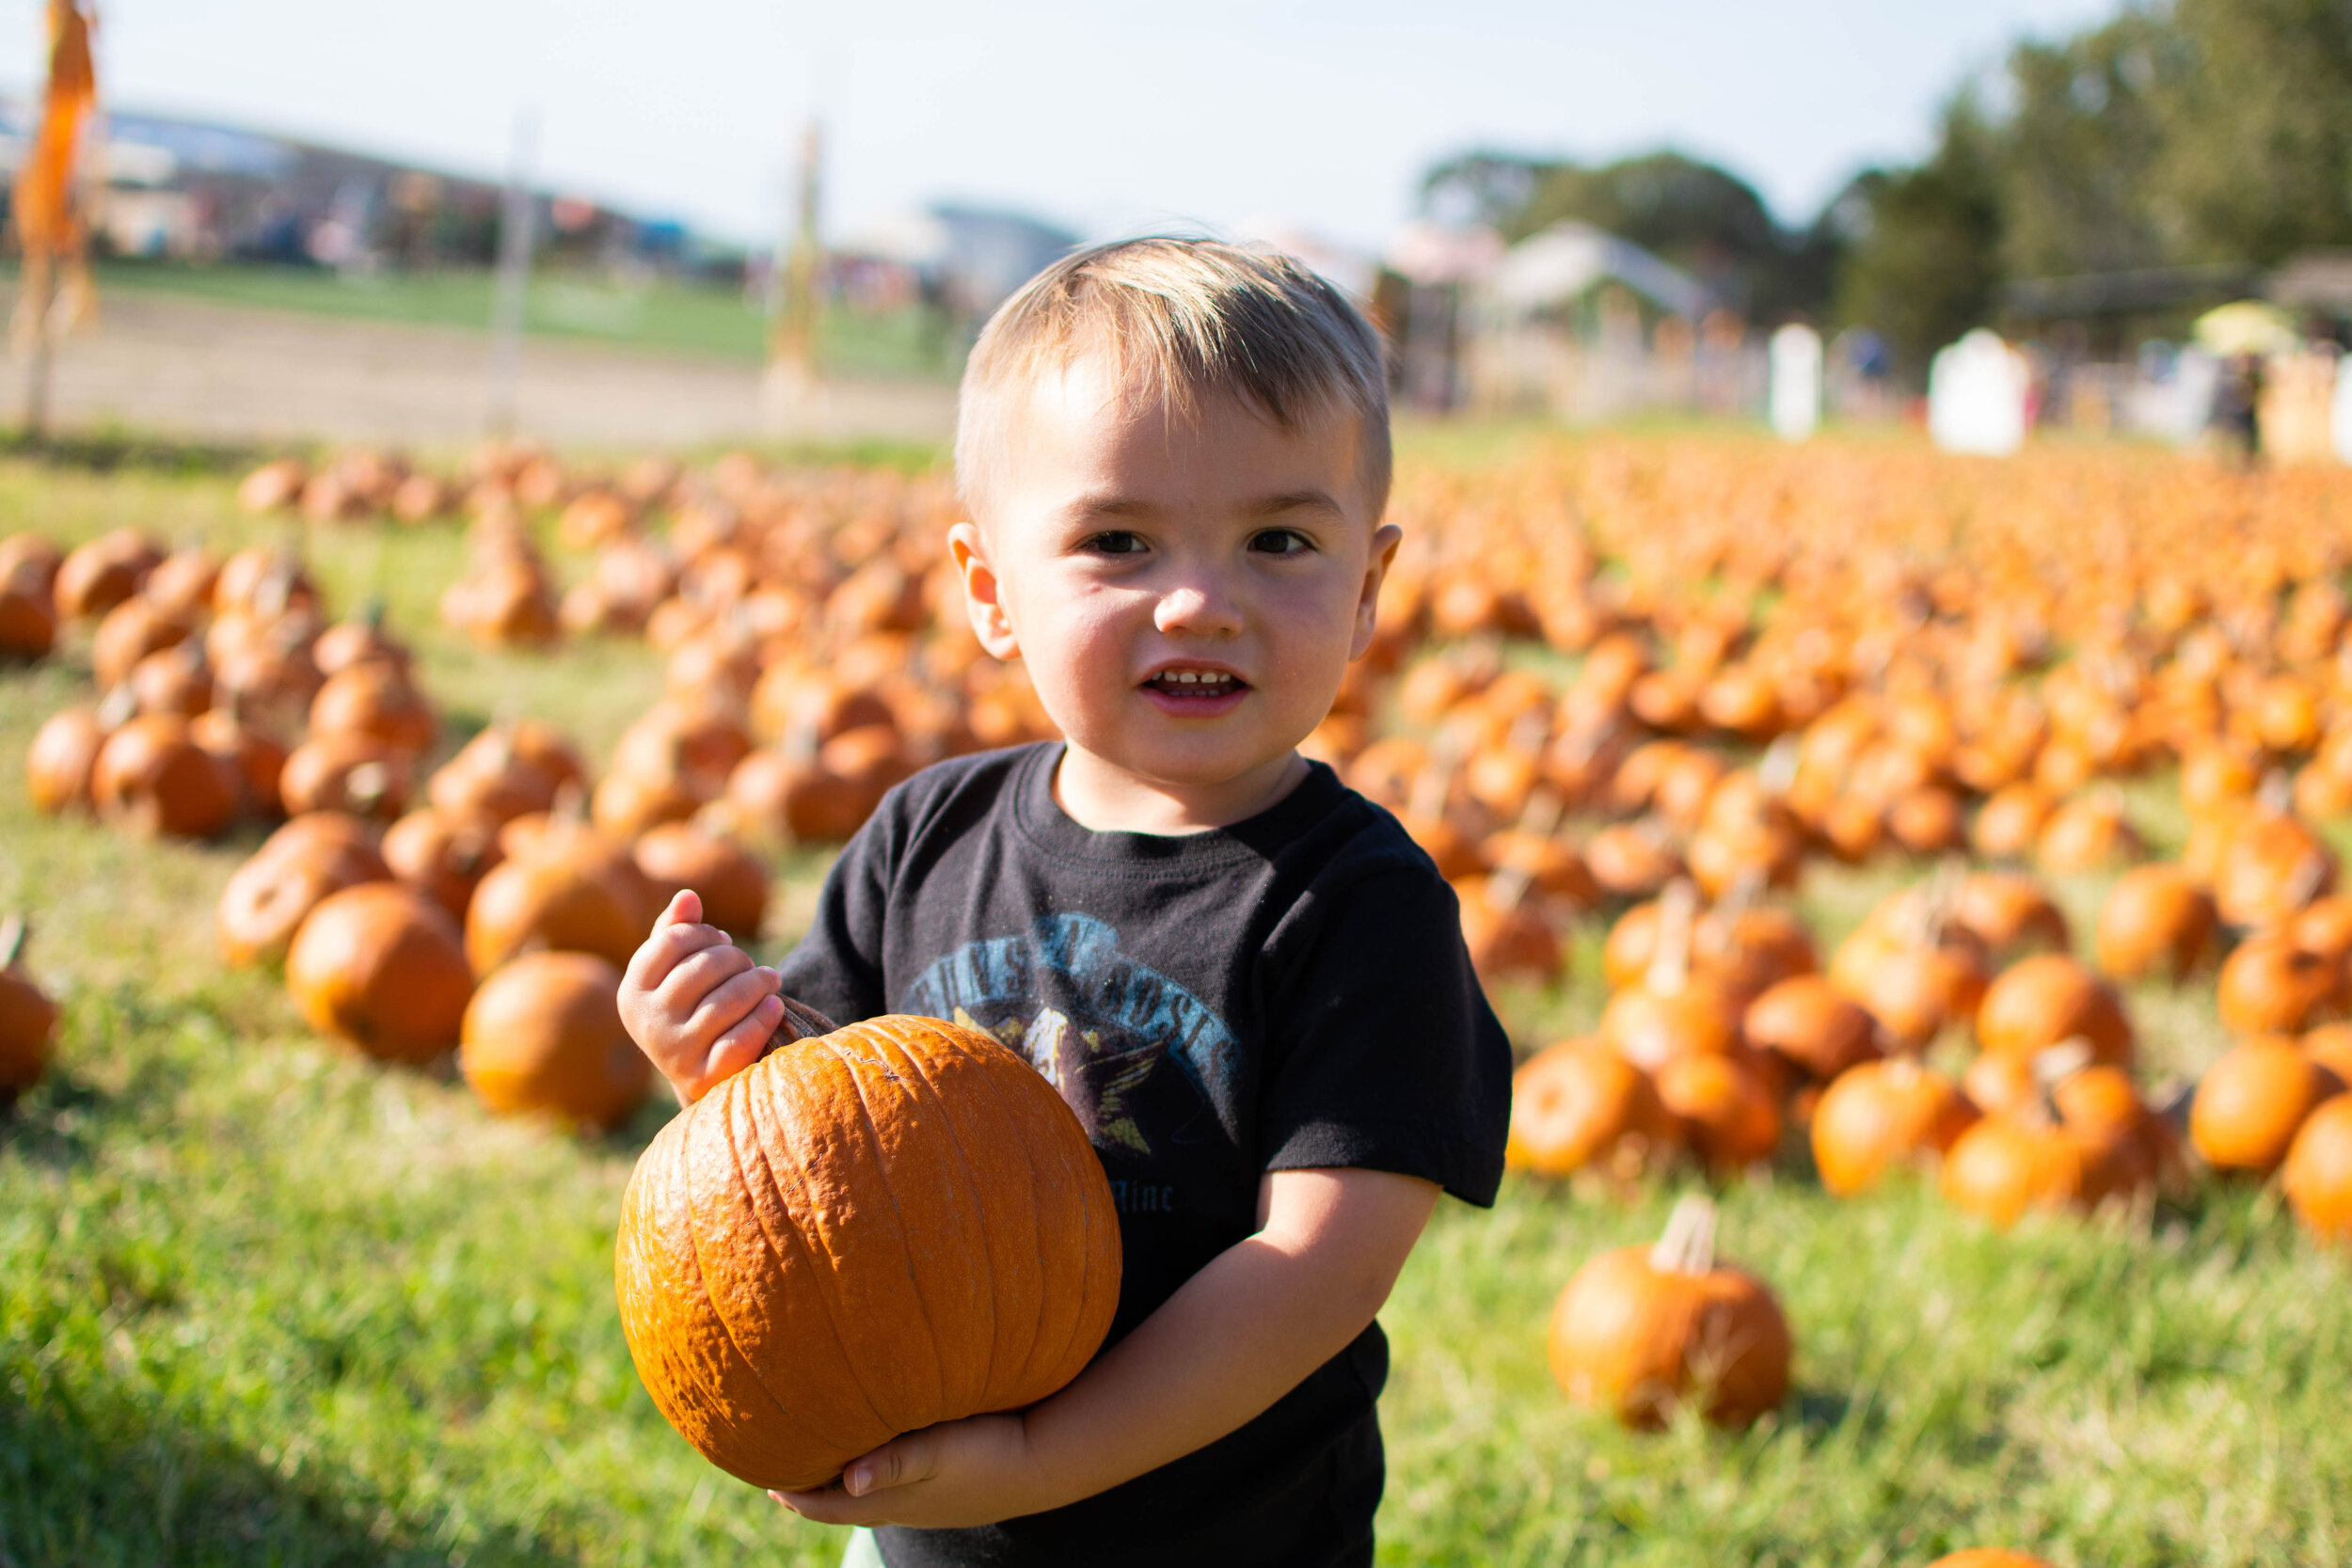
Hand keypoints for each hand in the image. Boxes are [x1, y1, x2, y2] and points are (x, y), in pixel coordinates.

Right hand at [618, 889, 783, 1103]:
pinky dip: (763, 1017)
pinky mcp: (703, 1077)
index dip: (705, 934)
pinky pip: (739, 1040)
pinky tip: (774, 1005)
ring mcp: (674, 1053)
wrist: (700, 1075)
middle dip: (736, 958)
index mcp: (632, 993)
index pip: (671, 940)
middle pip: (703, 968)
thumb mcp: (673, 974)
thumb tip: (688, 895)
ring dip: (759, 983)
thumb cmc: (689, 1011)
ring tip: (771, 979)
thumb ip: (676, 932)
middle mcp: (648, 1023)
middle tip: (751, 965)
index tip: (723, 940)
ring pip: (726, 1002)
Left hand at [770, 1413, 1049, 1528]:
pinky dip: (872, 1473)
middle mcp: (903, 1506)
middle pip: (841, 1505)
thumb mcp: (939, 1451)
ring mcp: (926, 1502)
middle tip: (782, 1467)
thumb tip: (847, 1480)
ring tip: (821, 1458)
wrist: (1045, 1463)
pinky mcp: (946, 1489)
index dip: (793, 1493)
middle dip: (810, 1488)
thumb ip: (894, 1462)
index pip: (826, 1506)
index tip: (762, 1477)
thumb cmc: (991, 1451)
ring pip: (868, 1495)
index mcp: (892, 1500)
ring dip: (840, 1482)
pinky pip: (894, 1486)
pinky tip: (880, 1451)